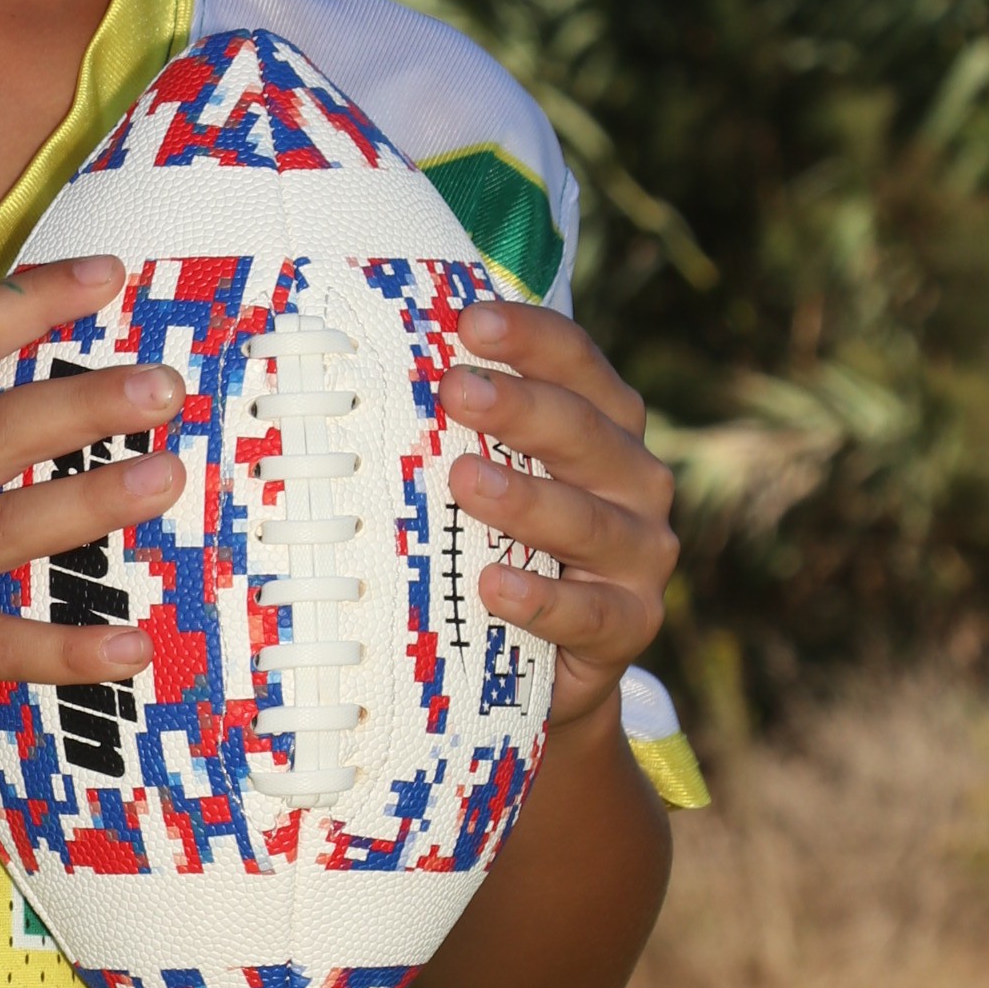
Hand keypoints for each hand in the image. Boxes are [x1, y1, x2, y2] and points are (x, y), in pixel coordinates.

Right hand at [0, 255, 185, 775]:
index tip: (111, 274)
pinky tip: (135, 646)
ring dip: (95, 499)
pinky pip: (9, 645)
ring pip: (9, 526)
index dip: (34, 299)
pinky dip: (74, 648)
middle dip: (88, 403)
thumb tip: (104, 384)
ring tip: (168, 478)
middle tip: (166, 388)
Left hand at [439, 300, 678, 731]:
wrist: (535, 667)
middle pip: (584, 431)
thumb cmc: (495, 540)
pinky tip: (493, 586)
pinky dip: (541, 600)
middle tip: (456, 390)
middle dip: (520, 407)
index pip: (575, 363)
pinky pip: (589, 613)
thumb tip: (349, 359)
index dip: (529, 337)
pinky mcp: (630, 625)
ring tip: (465, 481)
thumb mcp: (480, 475)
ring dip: (526, 499)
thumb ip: (452, 424)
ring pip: (588, 520)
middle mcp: (633, 479)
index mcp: (601, 424)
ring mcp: (639, 554)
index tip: (469, 320)